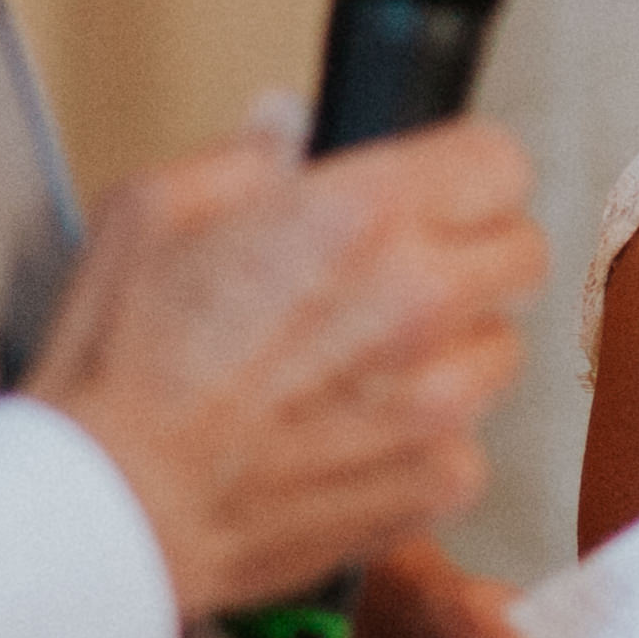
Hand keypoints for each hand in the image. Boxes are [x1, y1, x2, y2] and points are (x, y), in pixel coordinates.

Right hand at [29, 119, 542, 620]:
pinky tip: (354, 438)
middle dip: (471, 255)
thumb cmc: (121, 367)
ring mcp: (440, 397)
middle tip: (399, 279)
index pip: (498, 162)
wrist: (115, 508)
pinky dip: (427, 442)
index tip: (434, 196)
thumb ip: (244, 157)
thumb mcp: (152, 212)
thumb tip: (290, 130)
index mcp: (363, 214)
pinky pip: (471, 441)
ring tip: (364, 368)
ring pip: (502, 348)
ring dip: (452, 351)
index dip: (463, 176)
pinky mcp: (437, 479)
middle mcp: (420, 299)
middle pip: (523, 251)